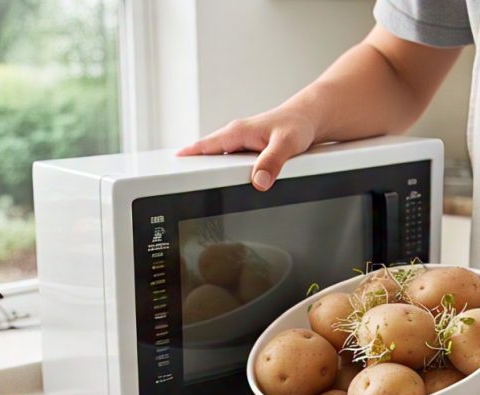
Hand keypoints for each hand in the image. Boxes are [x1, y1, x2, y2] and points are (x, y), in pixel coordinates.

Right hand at [176, 107, 315, 190]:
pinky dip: (225, 174)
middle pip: (207, 155)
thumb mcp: (287, 143)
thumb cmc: (297, 125)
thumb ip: (273, 161)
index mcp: (237, 132)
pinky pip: (229, 165)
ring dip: (210, 173)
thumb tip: (260, 180)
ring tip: (200, 190)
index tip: (171, 165)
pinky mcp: (246, 153)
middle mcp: (235, 137)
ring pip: (218, 161)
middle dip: (194, 169)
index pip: (205, 145)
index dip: (188, 156)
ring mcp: (239, 145)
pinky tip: (225, 186)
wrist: (308, 119)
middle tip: (182, 185)